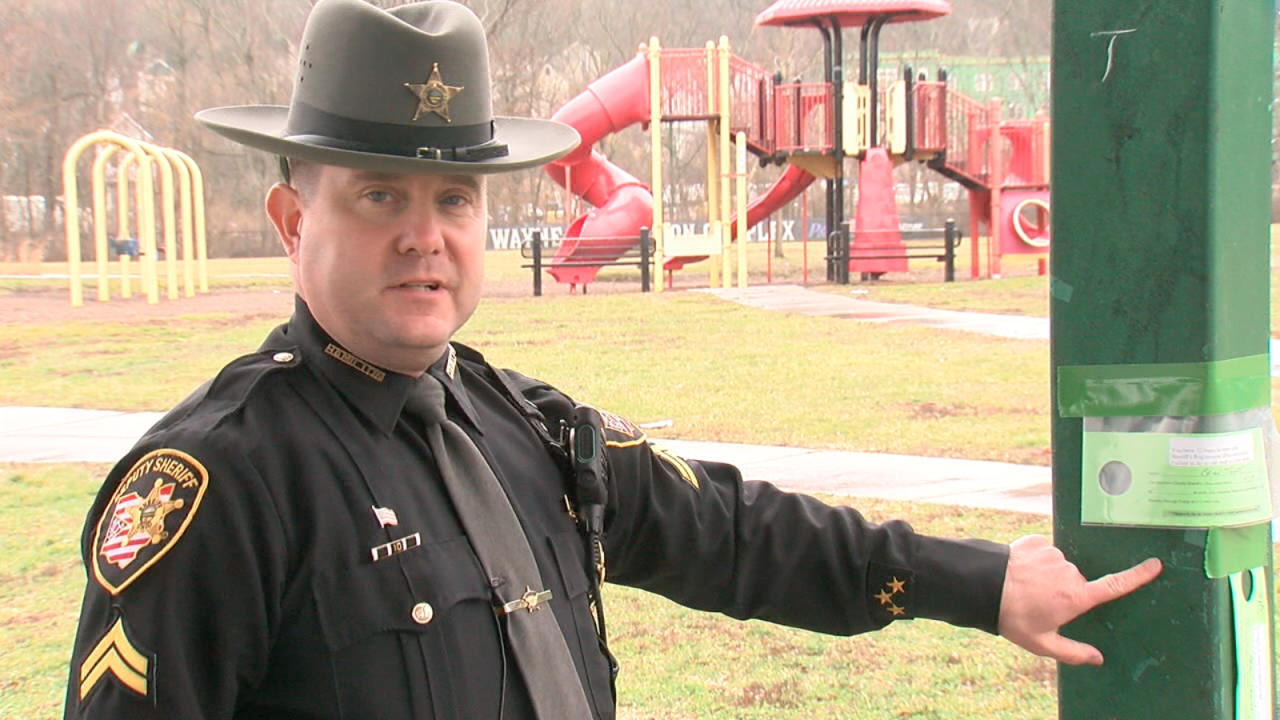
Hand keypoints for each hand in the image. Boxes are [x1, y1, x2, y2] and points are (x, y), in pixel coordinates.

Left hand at [997, 534, 1161, 664]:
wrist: (982, 586)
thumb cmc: (1014, 618)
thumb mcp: (1043, 643)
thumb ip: (1073, 652)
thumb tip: (1098, 658)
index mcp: (1077, 596)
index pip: (1115, 585)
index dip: (1137, 576)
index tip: (1156, 565)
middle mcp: (1070, 572)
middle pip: (1076, 581)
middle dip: (1063, 591)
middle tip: (1039, 603)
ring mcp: (1053, 554)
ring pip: (1058, 566)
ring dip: (1046, 575)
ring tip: (1025, 588)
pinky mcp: (1036, 542)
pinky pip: (1041, 552)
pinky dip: (1033, 561)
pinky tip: (1018, 572)